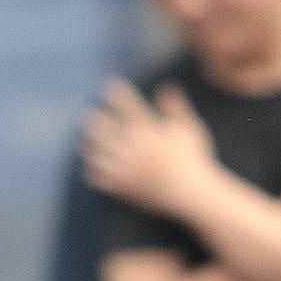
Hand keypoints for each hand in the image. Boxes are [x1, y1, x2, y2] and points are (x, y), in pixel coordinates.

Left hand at [83, 81, 219, 215]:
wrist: (192, 195)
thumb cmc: (194, 160)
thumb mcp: (190, 129)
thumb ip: (176, 108)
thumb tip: (166, 86)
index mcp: (148, 130)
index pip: (127, 105)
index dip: (116, 93)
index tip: (109, 87)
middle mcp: (132, 147)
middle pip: (102, 127)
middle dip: (96, 119)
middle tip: (91, 117)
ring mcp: (125, 167)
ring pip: (96, 152)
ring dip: (90, 146)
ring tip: (87, 142)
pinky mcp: (123, 186)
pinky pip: (98, 177)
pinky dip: (94, 172)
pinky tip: (93, 167)